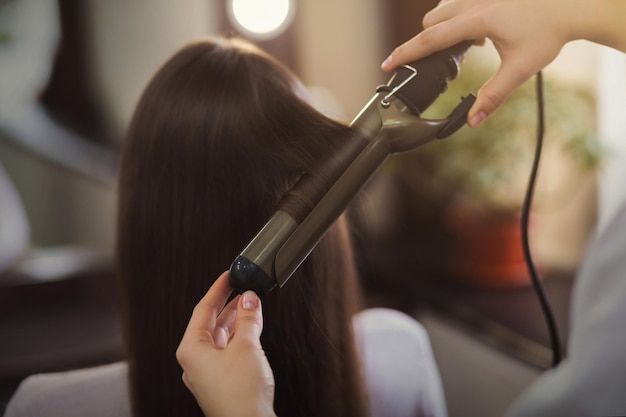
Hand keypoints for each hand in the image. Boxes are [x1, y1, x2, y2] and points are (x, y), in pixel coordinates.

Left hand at [176, 271, 276, 416]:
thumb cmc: (240, 394)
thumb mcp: (246, 346)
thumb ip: (248, 319)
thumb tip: (249, 299)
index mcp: (191, 349)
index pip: (203, 309)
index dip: (218, 289)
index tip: (228, 276)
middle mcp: (195, 362)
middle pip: (211, 323)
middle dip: (229, 305)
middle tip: (244, 288)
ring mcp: (206, 374)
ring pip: (220, 338)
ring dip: (236, 321)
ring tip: (251, 306)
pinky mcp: (220, 383)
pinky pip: (226, 352)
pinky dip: (239, 338)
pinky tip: (251, 330)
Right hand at [381, 0, 581, 126]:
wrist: (572, 5)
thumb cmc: (549, 34)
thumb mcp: (519, 69)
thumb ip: (493, 97)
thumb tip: (472, 122)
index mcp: (478, 20)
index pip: (430, 39)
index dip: (405, 53)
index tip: (387, 64)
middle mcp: (474, 1)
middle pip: (431, 22)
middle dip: (427, 42)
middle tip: (441, 64)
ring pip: (442, 9)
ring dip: (444, 28)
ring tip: (469, 48)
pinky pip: (458, 2)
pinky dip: (458, 18)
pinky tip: (481, 33)